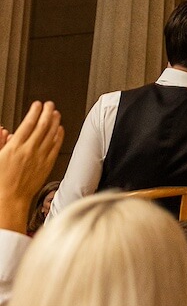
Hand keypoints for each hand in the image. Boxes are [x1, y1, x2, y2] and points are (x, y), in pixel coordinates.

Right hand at [0, 101, 63, 233]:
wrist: (9, 201)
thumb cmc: (0, 182)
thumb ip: (0, 143)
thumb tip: (3, 130)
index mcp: (15, 147)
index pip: (28, 123)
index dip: (34, 111)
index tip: (37, 105)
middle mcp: (29, 150)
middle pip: (42, 126)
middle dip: (47, 112)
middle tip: (50, 104)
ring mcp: (39, 158)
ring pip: (50, 134)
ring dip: (55, 121)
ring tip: (56, 113)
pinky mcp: (46, 165)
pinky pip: (55, 147)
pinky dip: (59, 136)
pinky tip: (60, 130)